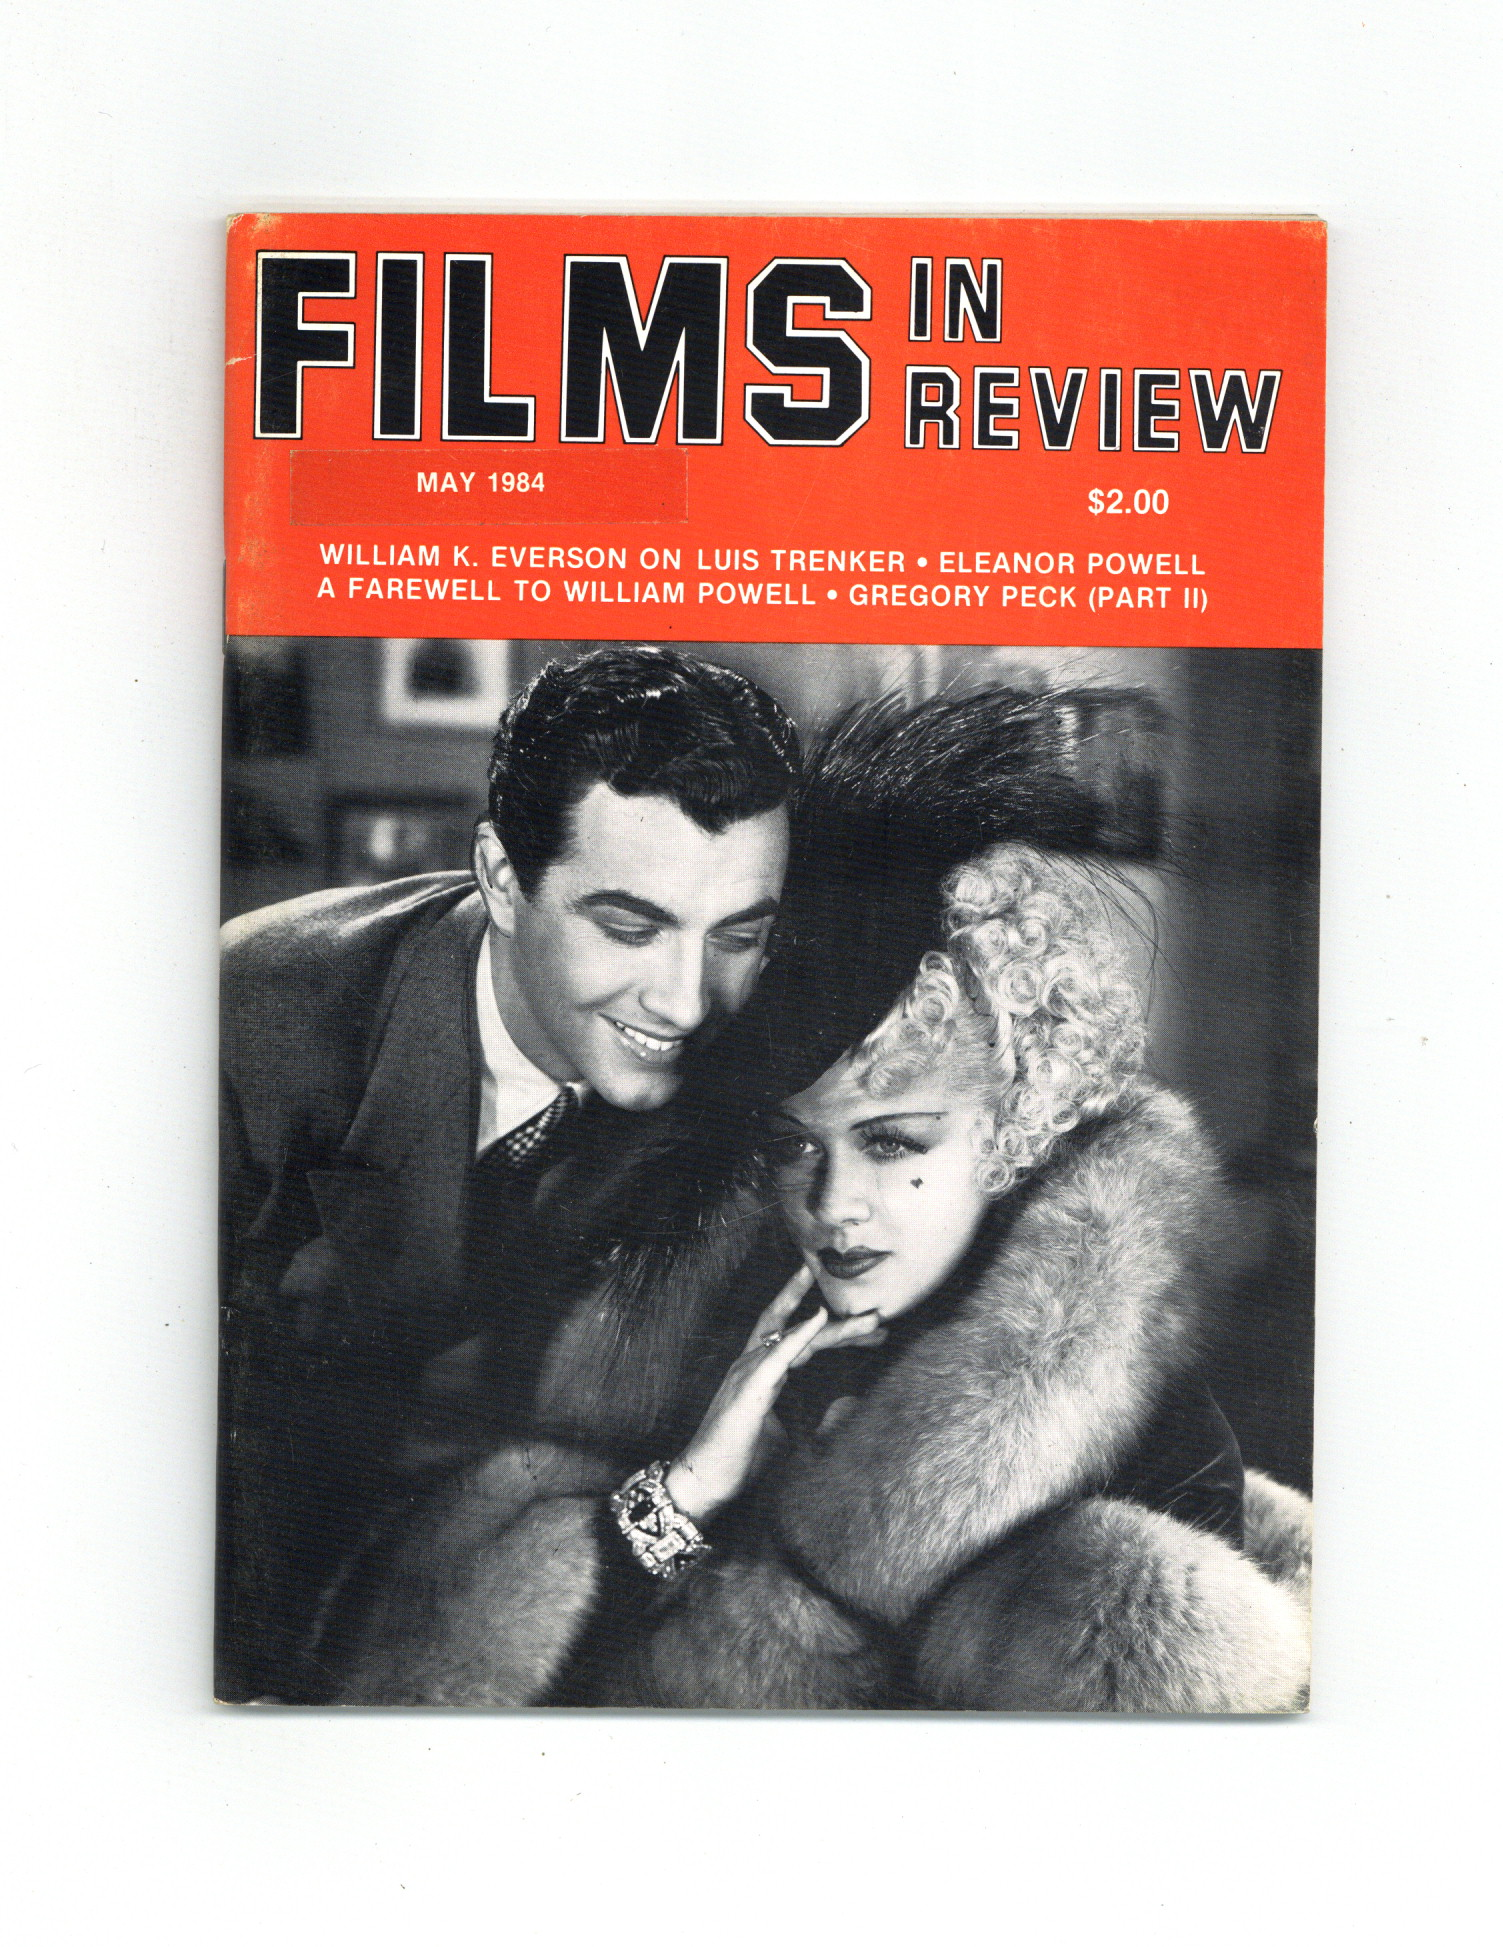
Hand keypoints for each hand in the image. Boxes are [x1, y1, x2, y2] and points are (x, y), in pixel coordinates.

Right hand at [663, 1266, 883, 1524]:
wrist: (705, 1482)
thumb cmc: (739, 1459)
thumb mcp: (785, 1434)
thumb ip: (810, 1417)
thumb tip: (844, 1409)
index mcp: (761, 1372)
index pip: (800, 1340)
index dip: (834, 1332)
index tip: (869, 1328)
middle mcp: (754, 1364)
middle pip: (798, 1327)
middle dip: (837, 1317)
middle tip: (876, 1311)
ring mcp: (748, 1372)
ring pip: (794, 1335)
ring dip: (833, 1326)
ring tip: (867, 1317)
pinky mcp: (748, 1388)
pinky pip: (778, 1354)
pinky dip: (800, 1333)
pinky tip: (820, 1317)